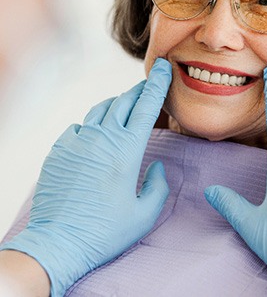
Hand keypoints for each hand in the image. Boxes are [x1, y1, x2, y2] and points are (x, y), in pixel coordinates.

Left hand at [0, 58, 171, 296]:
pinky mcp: (59, 149)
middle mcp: (102, 138)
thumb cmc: (105, 232)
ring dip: (117, 104)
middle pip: (124, 101)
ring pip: (101, 109)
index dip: (158, 85)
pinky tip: (97, 135)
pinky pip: (80, 127)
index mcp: (127, 150)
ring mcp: (77, 141)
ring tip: (126, 107)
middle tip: (150, 85)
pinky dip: (93, 124)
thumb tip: (157, 167)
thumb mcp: (145, 214)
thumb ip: (158, 185)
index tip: (164, 68)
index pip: (146, 107)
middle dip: (140, 89)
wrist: (57, 243)